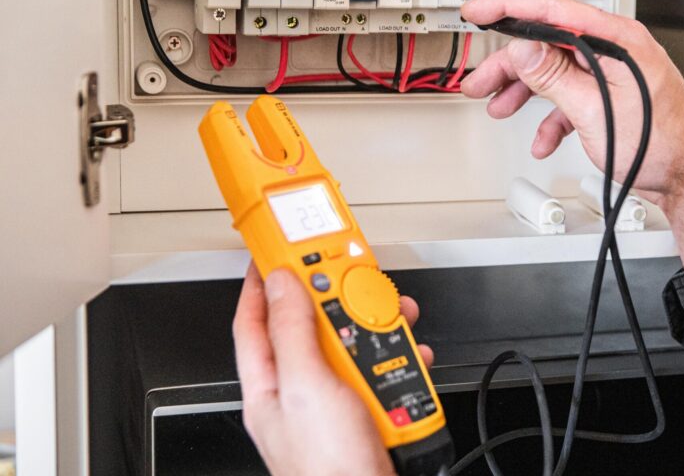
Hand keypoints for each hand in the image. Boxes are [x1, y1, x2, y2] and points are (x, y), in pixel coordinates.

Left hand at [233, 264, 433, 475]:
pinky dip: (400, 360)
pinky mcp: (368, 411)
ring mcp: (335, 402)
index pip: (254, 319)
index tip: (277, 249)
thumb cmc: (327, 469)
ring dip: (377, 329)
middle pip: (313, 326)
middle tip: (353, 279)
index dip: (263, 281)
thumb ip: (293, 331)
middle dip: (336, 300)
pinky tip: (409, 359)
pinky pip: (383, 371)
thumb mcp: (305, 387)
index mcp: (268, 385)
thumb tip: (283, 283)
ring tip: (392, 321)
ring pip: (353, 345)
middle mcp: (299, 392)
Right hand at [460, 0, 683, 265]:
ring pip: (555, 71)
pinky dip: (552, 116)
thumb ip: (554, 76)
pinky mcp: (611, 95)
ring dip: (525, 91)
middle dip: (510, 64)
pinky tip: (543, 138)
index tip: (480, 10)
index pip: (553, 10)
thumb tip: (523, 49)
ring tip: (500, 107)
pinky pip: (571, 96)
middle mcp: (615, 50)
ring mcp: (613, 73)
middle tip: (480, 80)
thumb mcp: (594, 109)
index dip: (509, 7)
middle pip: (548, 44)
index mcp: (616, 39)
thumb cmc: (663, 144)